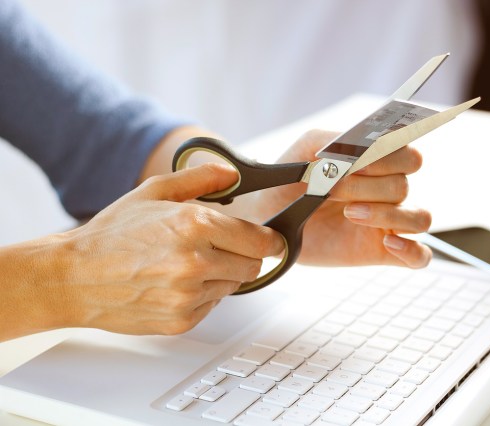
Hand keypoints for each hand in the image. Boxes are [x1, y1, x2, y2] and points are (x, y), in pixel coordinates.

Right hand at [52, 164, 283, 335]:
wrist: (73, 277)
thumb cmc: (111, 234)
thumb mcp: (153, 191)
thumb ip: (200, 179)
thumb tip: (232, 174)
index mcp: (194, 225)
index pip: (260, 240)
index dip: (269, 240)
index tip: (269, 240)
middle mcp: (196, 262)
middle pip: (253, 265)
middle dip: (243, 255)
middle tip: (219, 248)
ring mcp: (189, 295)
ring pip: (233, 285)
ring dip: (220, 275)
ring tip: (185, 264)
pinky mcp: (181, 320)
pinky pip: (212, 305)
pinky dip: (202, 295)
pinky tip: (173, 283)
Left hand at [255, 130, 431, 268]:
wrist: (269, 214)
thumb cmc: (291, 177)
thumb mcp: (308, 146)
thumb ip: (338, 140)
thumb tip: (365, 149)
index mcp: (378, 164)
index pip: (409, 157)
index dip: (389, 159)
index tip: (356, 163)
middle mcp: (387, 192)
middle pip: (404, 186)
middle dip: (369, 187)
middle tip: (334, 189)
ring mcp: (387, 223)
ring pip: (420, 218)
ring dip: (387, 214)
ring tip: (350, 214)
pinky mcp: (381, 252)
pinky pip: (420, 256)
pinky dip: (412, 251)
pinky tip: (387, 244)